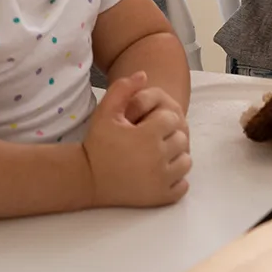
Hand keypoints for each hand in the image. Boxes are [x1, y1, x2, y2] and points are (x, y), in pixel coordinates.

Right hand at [83, 71, 190, 207]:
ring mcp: (160, 180)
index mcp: (147, 136)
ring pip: (186, 162)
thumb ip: (123, 89)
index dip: (159, 120)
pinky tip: (160, 172)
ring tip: (157, 155)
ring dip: (176, 157)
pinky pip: (183, 185)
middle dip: (168, 137)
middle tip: (151, 141)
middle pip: (181, 139)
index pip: (171, 119)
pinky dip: (176, 179)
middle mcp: (158, 158)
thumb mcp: (105, 112)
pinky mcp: (160, 197)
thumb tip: (143, 73)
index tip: (145, 126)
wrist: (86, 179)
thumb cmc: (96, 144)